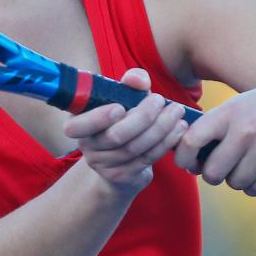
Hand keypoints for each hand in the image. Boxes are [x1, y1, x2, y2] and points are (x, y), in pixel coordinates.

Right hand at [63, 68, 189, 195]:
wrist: (124, 155)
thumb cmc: (122, 118)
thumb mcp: (124, 98)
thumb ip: (130, 84)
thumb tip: (136, 80)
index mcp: (78, 122)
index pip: (77, 126)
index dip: (98, 119)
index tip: (120, 107)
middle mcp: (86, 146)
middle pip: (115, 136)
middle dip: (143, 117)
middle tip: (161, 100)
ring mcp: (102, 165)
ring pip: (134, 148)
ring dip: (160, 128)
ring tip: (177, 112)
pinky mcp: (121, 176)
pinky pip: (146, 158)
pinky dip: (165, 142)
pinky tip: (178, 129)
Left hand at [174, 69, 255, 195]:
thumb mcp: (237, 106)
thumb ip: (214, 129)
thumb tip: (190, 160)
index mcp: (228, 114)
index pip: (191, 141)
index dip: (183, 157)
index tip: (187, 163)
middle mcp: (246, 132)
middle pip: (212, 173)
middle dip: (212, 175)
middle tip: (218, 169)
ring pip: (235, 183)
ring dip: (235, 179)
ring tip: (243, 166)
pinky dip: (253, 185)